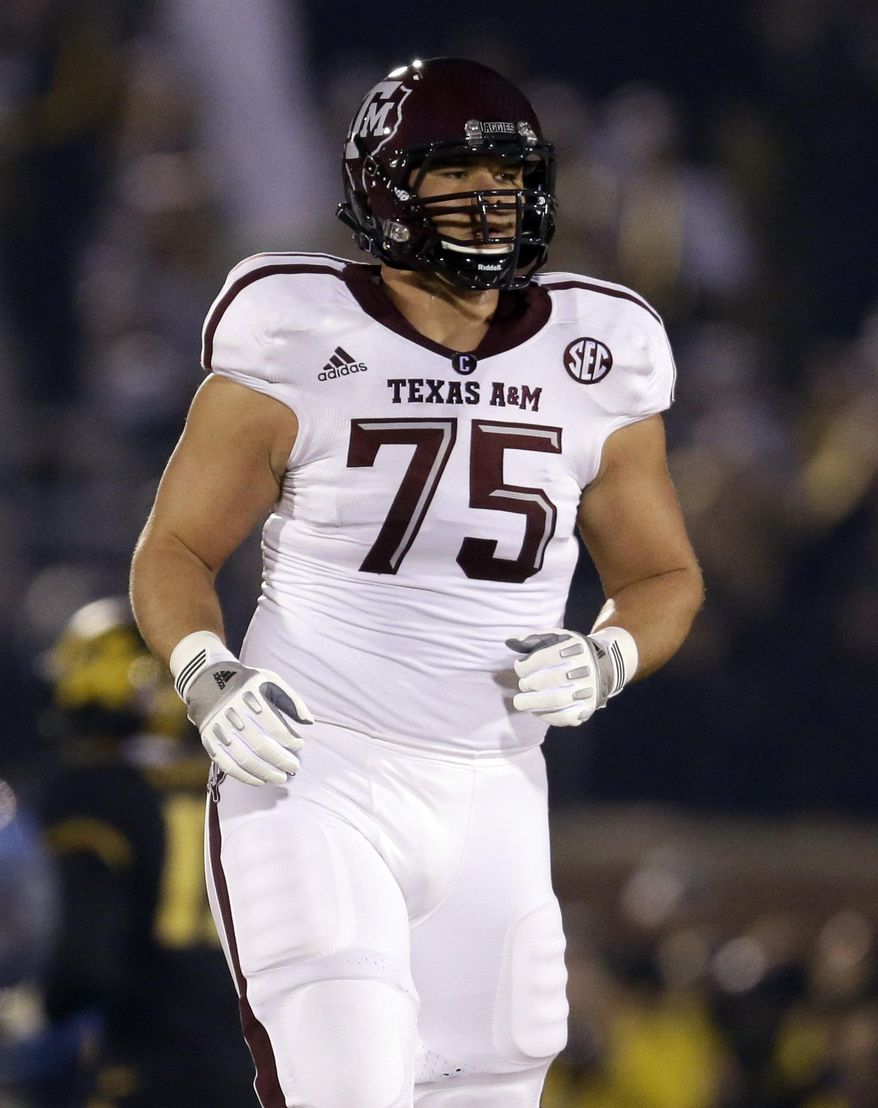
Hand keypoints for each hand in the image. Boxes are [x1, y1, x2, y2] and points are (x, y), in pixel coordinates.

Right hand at [182, 660, 312, 785]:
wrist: (206, 681)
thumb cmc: (247, 684)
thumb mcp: (271, 681)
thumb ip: (292, 700)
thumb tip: (309, 722)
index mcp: (249, 695)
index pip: (272, 723)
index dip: (288, 738)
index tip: (299, 745)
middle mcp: (232, 712)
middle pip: (259, 744)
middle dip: (280, 760)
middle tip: (294, 767)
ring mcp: (219, 728)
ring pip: (244, 758)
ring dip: (265, 772)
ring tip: (281, 778)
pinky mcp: (209, 740)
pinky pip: (227, 764)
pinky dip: (245, 776)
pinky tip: (260, 781)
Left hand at [506, 627, 634, 726]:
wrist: (604, 666)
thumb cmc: (570, 651)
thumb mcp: (556, 638)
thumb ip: (532, 639)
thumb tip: (509, 642)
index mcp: (576, 648)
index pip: (545, 657)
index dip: (526, 665)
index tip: (520, 668)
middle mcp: (585, 668)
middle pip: (550, 679)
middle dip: (529, 683)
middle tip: (523, 685)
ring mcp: (588, 690)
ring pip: (557, 700)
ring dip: (533, 703)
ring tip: (520, 702)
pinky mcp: (588, 707)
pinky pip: (565, 717)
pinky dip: (546, 716)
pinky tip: (536, 711)